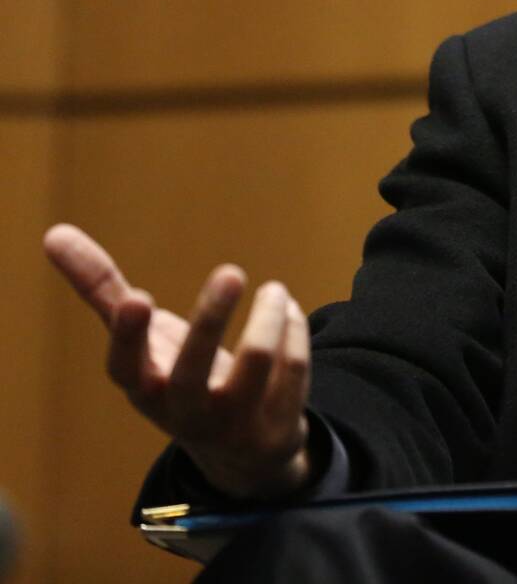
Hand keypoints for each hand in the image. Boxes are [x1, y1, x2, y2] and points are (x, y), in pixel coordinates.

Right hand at [43, 223, 312, 498]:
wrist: (237, 450)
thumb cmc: (177, 377)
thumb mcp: (140, 339)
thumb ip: (101, 288)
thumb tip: (54, 233)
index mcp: (145, 388)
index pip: (126, 369)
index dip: (129, 335)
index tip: (138, 296)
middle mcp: (185, 411)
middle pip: (195, 370)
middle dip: (212, 318)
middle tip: (231, 272)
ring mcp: (233, 422)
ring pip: (257, 363)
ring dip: (269, 316)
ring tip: (273, 290)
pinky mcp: (277, 425)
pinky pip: (293, 369)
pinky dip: (294, 330)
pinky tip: (288, 313)